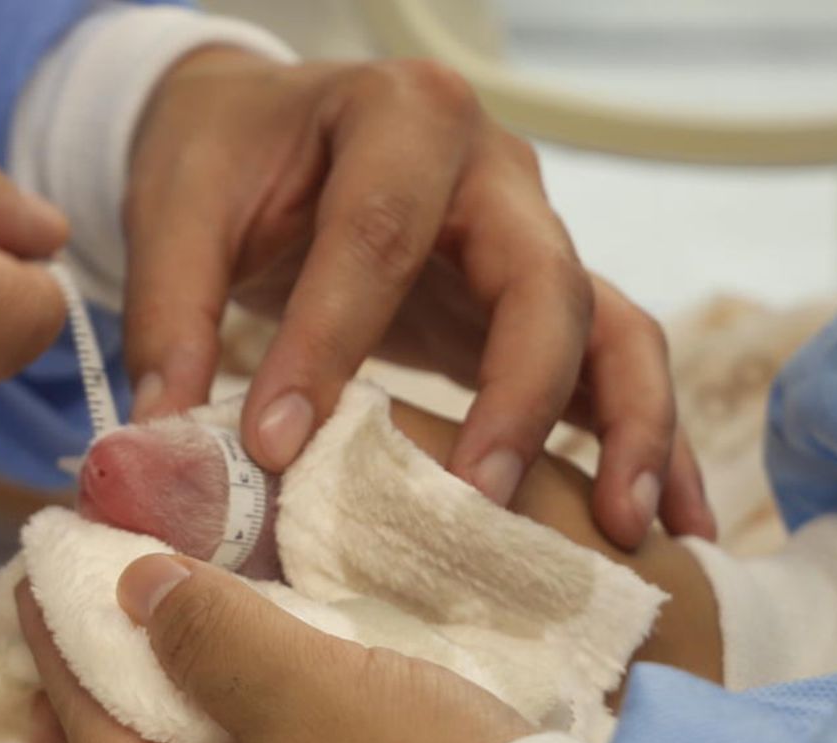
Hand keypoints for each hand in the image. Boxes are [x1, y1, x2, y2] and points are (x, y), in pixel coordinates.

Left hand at [17, 555, 533, 742]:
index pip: (74, 719)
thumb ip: (211, 635)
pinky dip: (203, 732)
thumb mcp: (312, 695)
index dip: (50, 634)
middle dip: (74, 691)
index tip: (37, 569)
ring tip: (142, 637)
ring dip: (141, 708)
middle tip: (75, 614)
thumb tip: (132, 584)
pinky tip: (224, 689)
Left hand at [123, 49, 714, 547]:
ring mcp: (530, 235)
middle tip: (478, 501)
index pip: (376, 235)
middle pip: (540, 279)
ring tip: (626, 529)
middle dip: (518, 396)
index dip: (329, 343)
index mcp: (399, 118)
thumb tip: (168, 437)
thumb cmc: (228, 160)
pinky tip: (668, 522)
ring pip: (612, 323)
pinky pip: (615, 360)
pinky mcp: (535, 300)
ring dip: (628, 426)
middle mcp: (492, 171)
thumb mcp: (179, 209)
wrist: (266, 131)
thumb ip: (173, 313)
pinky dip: (641, 436)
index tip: (276, 449)